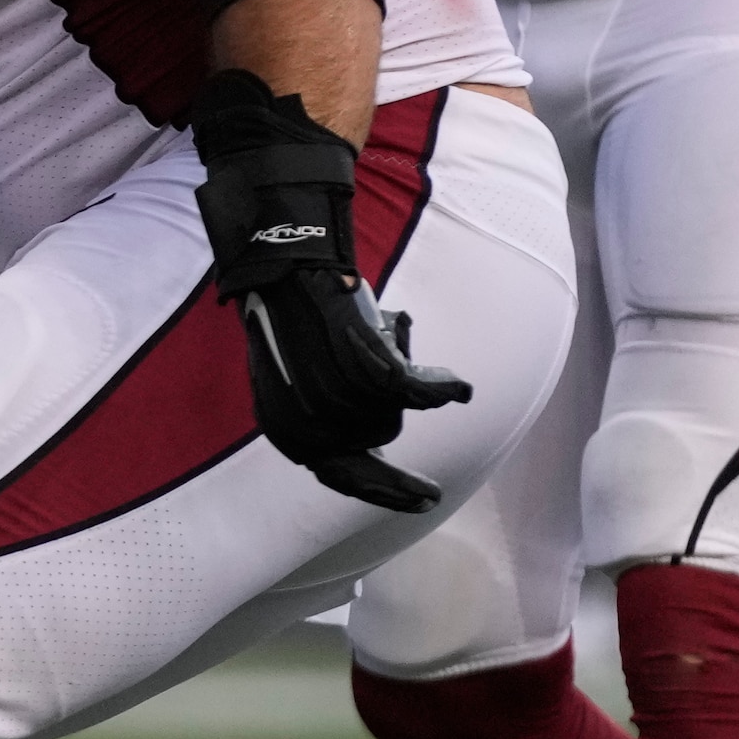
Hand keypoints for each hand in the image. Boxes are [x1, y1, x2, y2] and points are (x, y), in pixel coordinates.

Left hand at [191, 71, 468, 512]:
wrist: (287, 238)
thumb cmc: (298, 295)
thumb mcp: (301, 362)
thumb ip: (326, 399)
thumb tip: (367, 432)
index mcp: (280, 419)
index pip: (334, 473)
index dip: (377, 490)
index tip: (414, 500)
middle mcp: (295, 410)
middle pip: (371, 448)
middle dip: (393, 452)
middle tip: (426, 487)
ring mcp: (321, 381)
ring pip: (391, 416)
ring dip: (409, 387)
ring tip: (399, 348)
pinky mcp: (351, 350)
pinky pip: (404, 387)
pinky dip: (435, 388)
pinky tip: (457, 388)